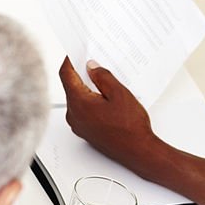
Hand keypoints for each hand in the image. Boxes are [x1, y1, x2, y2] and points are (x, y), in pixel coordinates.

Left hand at [59, 58, 159, 174]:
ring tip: (105, 83)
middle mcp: (74, 115)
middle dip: (81, 75)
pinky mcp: (85, 131)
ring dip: (87, 89)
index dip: (70, 60)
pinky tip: (105, 99)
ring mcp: (78, 125)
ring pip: (78, 99)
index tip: (75, 52)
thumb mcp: (119, 93)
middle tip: (94, 64)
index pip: (66, 75)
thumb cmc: (130, 127)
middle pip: (71, 87)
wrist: (138, 151)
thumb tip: (91, 67)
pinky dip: (90, 101)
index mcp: (79, 103)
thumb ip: (102, 76)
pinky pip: (83, 111)